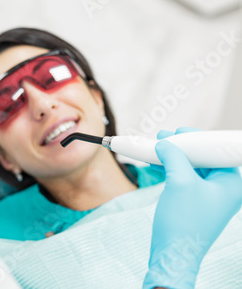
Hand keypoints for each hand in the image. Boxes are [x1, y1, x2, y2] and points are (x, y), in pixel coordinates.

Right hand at [143, 128, 241, 288]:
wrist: (174, 253)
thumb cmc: (184, 222)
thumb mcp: (179, 182)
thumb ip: (174, 157)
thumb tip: (165, 144)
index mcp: (231, 183)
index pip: (217, 151)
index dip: (197, 139)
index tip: (179, 132)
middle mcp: (223, 189)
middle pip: (204, 158)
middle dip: (182, 147)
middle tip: (165, 138)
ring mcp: (209, 197)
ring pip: (192, 168)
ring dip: (173, 157)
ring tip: (156, 149)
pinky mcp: (195, 203)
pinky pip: (185, 179)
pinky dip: (170, 170)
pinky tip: (156, 164)